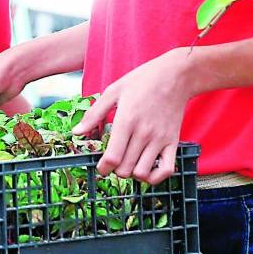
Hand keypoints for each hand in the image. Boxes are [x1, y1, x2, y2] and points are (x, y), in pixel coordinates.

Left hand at [73, 48, 194, 184]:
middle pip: (125, 169)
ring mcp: (160, 139)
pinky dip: (155, 177)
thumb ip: (94, 114)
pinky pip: (166, 170)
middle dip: (115, 170)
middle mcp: (143, 133)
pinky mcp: (173, 142)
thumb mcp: (113, 91)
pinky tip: (146, 169)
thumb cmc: (142, 81)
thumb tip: (77, 133)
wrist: (175, 76)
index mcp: (126, 121)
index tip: (101, 166)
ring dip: (132, 173)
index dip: (103, 168)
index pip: (113, 158)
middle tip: (114, 161)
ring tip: (129, 163)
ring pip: (142, 173)